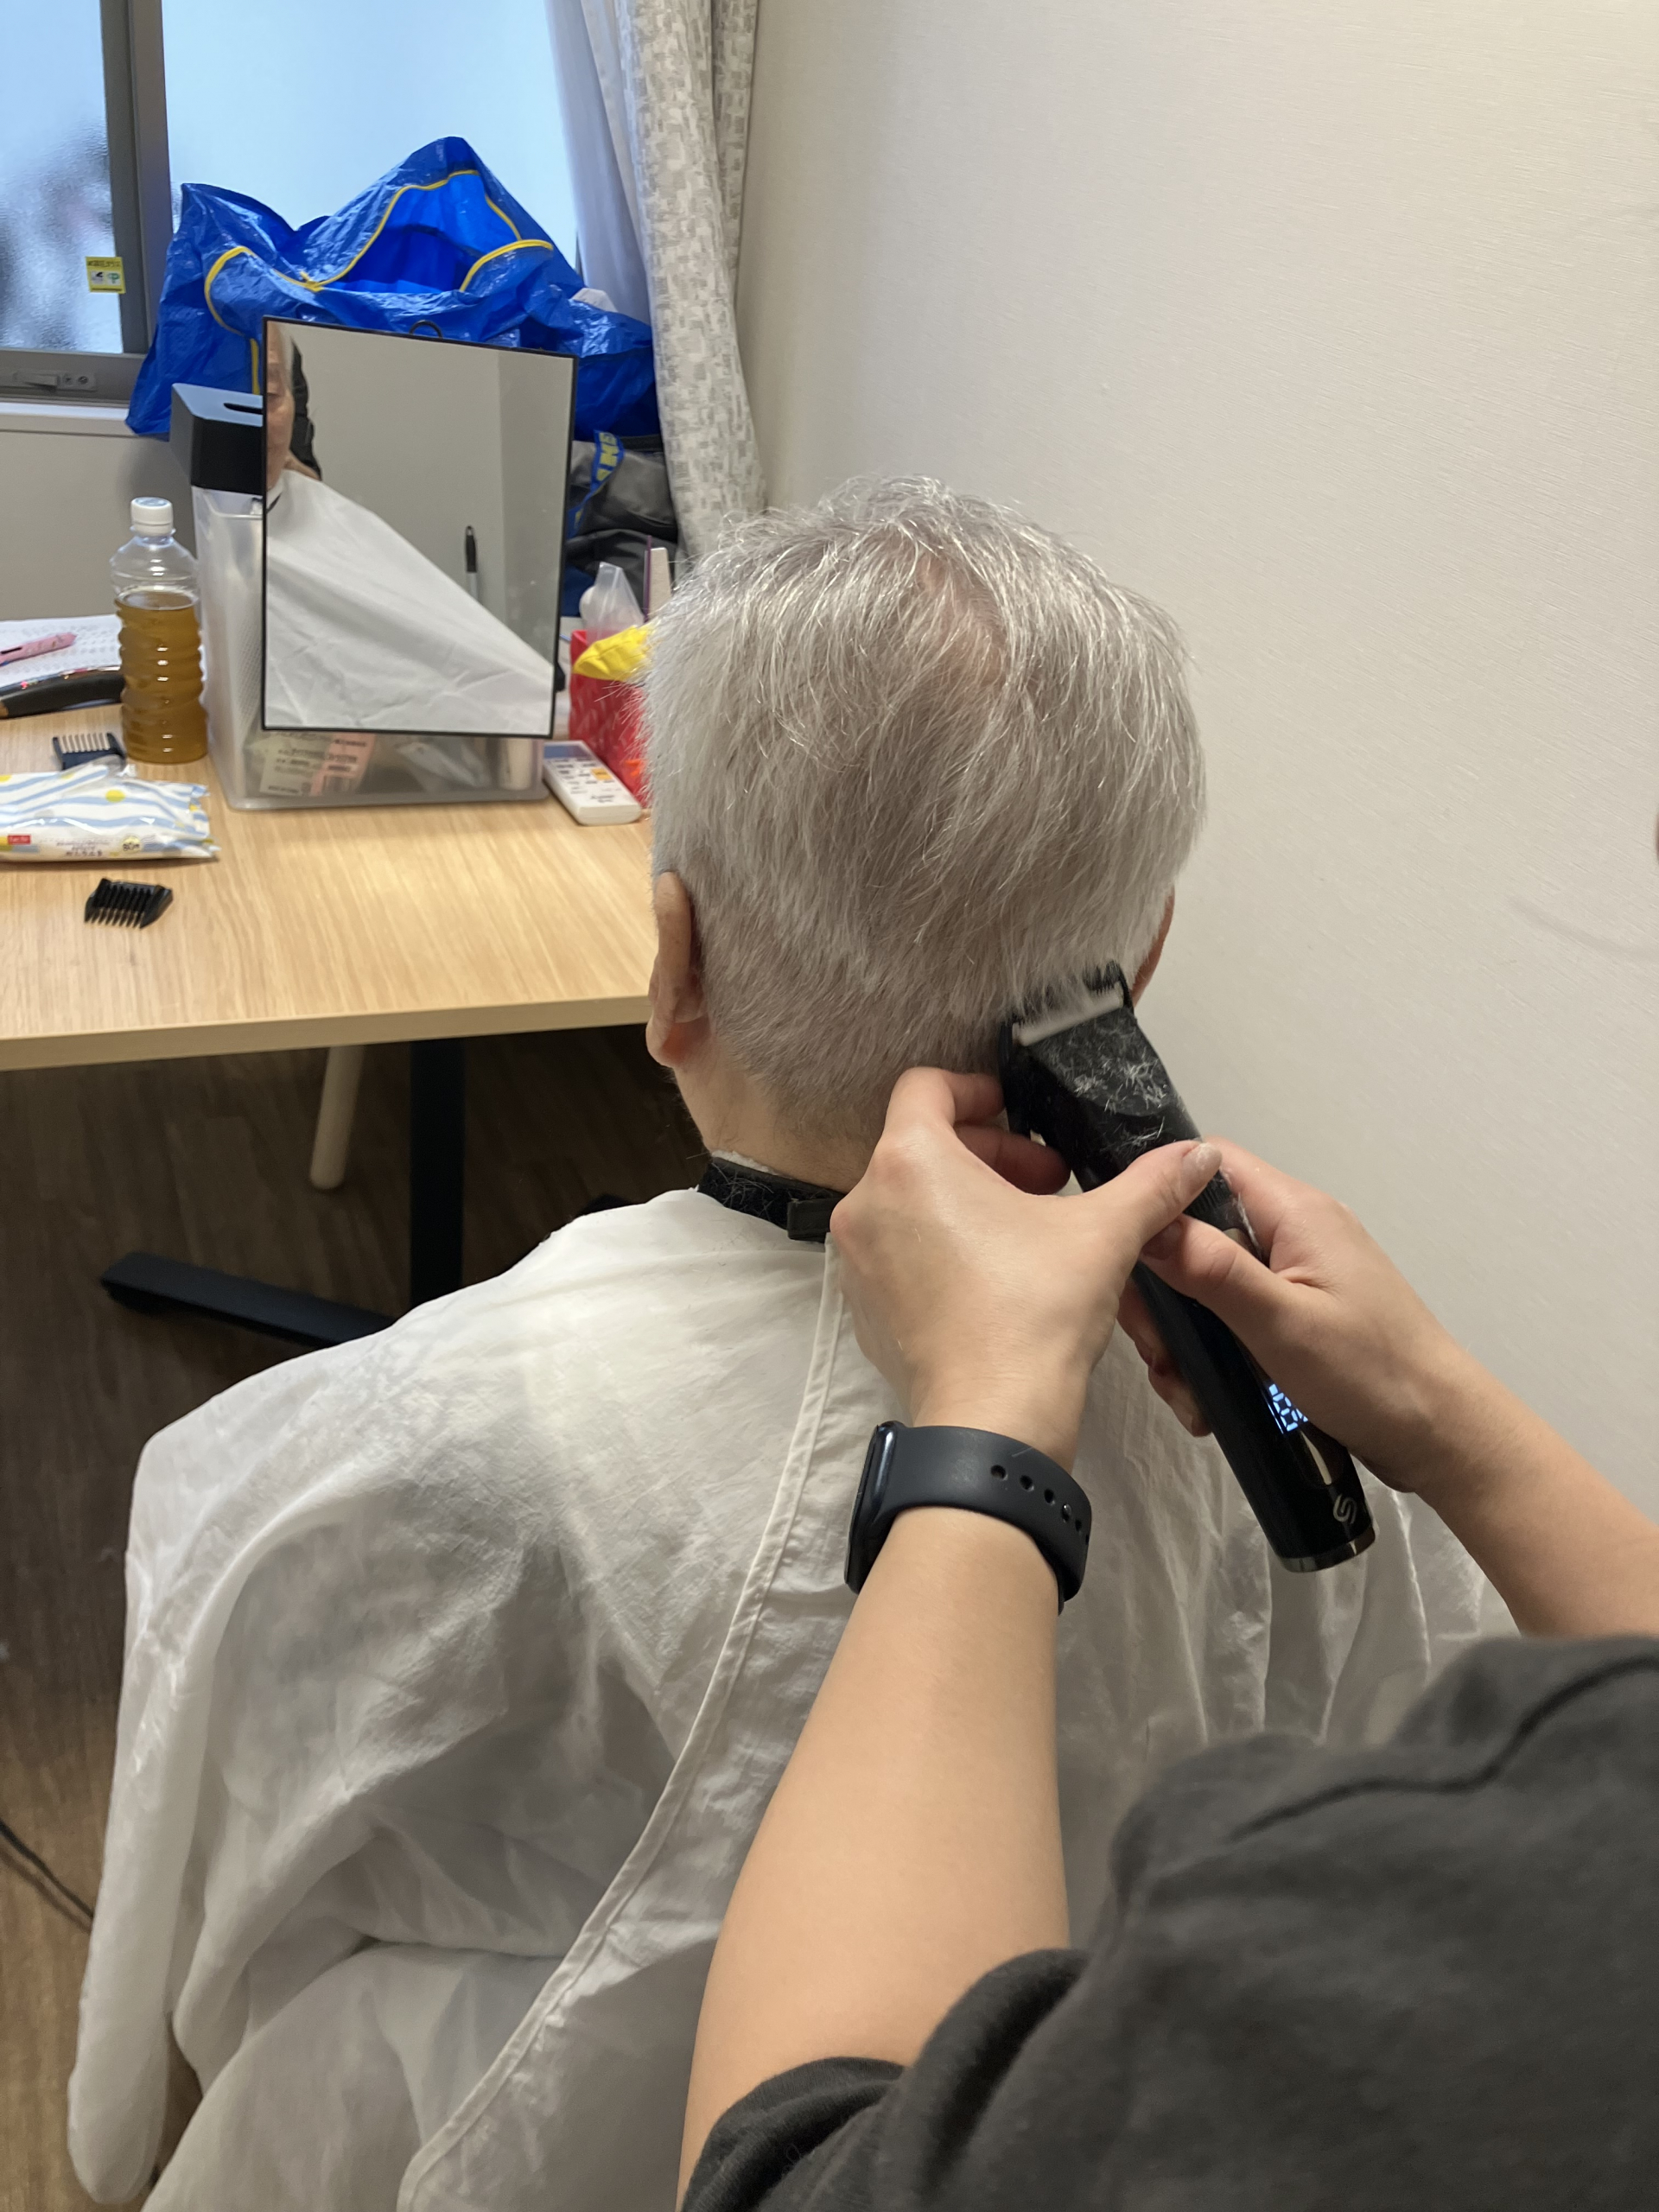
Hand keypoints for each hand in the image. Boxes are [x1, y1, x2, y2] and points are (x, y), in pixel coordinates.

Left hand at [829, 1069, 1220, 1468]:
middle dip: (991, 1155)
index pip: (926, 1088)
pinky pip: (901, 1255)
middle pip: (923, 1146)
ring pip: (911, 1202)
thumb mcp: (1104, 1233)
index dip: (979, 1092)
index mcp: (910, 1162)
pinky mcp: (867, 1310)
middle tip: (1047, 1182)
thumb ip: (1150, 1184)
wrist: (993, 1421)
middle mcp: (869, 1205)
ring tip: (1030, 1231)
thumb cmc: (1032, 1318)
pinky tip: (999, 1279)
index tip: (1019, 1115)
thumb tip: (1195, 1156)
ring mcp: (860, 1262)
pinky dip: (942, 1249)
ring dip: (968, 1202)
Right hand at [1131, 1139, 1475, 1489]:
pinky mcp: (1299, 1314)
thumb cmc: (1371, 1375)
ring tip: (1182, 1386)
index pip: (1207, 1163)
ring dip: (1186, 1331)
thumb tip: (1147, 1222)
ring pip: (1210, 1280)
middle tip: (1154, 1346)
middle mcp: (1296, 1231)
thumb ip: (1211, 1268)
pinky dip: (1213, 1350)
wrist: (1441, 1436)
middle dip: (1163, 1286)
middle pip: (1199, 1228)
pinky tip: (1207, 1396)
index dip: (1158, 1193)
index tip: (1124, 1251)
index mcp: (1296, 1212)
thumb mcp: (1281, 1323)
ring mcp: (1299, 1274)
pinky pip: (1235, 1314)